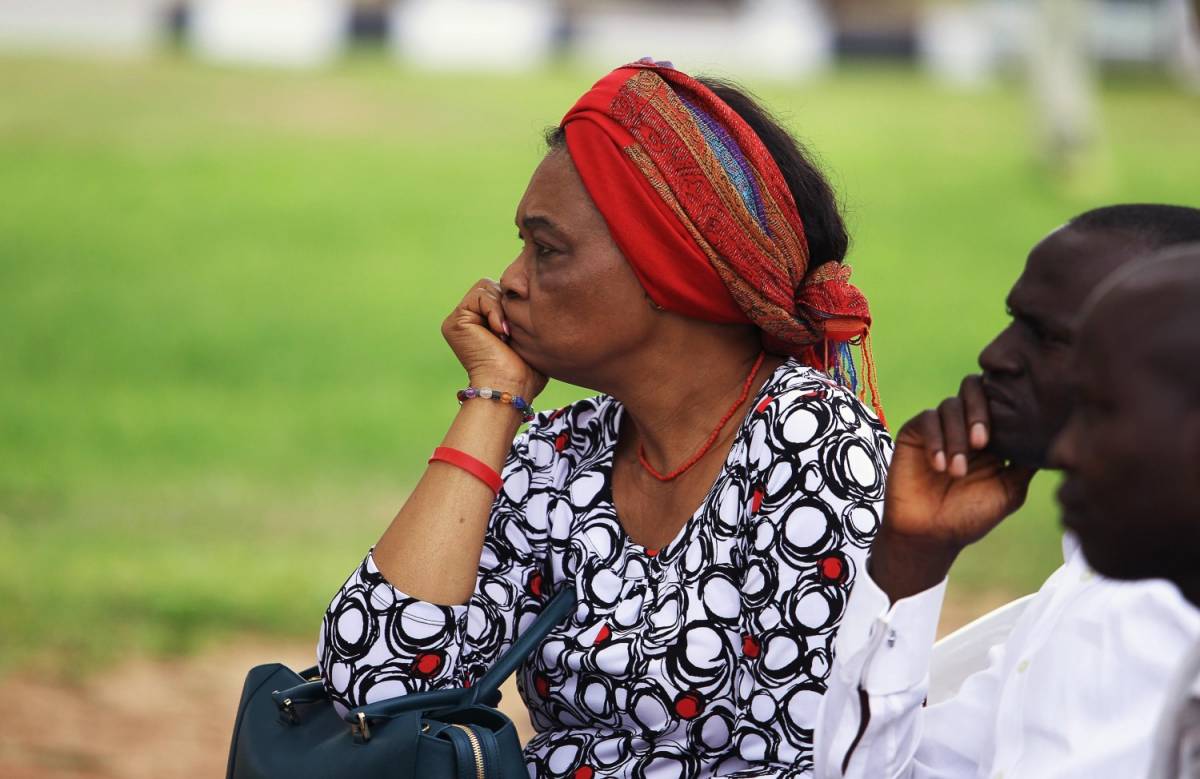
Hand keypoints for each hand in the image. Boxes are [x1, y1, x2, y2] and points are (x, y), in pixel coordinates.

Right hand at [441, 278, 545, 400]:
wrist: (510, 385)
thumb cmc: (525, 371)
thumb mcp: (529, 336)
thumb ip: (522, 314)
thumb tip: (531, 294)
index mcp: (484, 324)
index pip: (502, 294)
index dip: (515, 304)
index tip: (521, 331)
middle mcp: (469, 321)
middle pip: (493, 287)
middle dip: (508, 304)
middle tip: (511, 333)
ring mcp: (460, 321)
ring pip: (486, 287)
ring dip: (502, 309)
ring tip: (505, 334)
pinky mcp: (455, 321)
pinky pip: (479, 295)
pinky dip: (494, 309)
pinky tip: (498, 331)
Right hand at [872, 376, 1037, 599]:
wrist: (929, 535)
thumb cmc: (970, 516)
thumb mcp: (1009, 490)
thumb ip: (1026, 463)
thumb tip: (1051, 438)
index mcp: (990, 435)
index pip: (998, 400)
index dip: (1005, 404)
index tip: (1011, 425)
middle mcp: (964, 425)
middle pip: (973, 387)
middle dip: (979, 410)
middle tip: (981, 442)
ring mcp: (939, 427)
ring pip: (950, 405)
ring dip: (956, 437)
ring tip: (957, 471)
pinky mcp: (914, 433)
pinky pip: (927, 419)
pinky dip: (936, 440)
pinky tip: (940, 465)